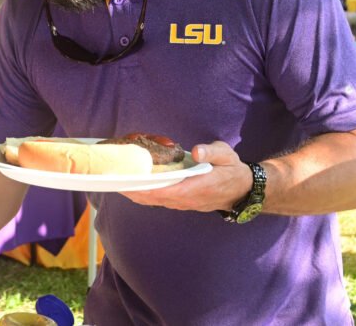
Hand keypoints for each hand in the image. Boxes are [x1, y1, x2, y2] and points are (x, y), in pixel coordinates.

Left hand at [120, 141, 251, 212]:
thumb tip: (196, 151)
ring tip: (116, 183)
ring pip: (155, 201)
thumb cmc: (232, 169)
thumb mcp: (227, 155)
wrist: (242, 190)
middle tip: (113, 181)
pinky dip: (144, 195)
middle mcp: (188, 199)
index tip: (131, 183)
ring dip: (136, 193)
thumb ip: (212, 152)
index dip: (149, 188)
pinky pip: (158, 201)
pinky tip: (131, 187)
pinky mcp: (181, 203)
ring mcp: (183, 204)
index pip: (169, 190)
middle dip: (134, 190)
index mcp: (198, 187)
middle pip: (155, 198)